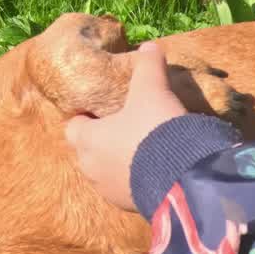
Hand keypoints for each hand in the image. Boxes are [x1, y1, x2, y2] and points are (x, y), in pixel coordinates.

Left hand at [65, 42, 188, 211]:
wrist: (180, 178)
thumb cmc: (154, 130)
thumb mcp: (152, 90)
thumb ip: (148, 66)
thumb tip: (149, 46)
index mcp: (87, 139)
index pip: (73, 126)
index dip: (86, 116)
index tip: (103, 110)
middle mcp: (91, 168)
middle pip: (88, 150)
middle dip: (103, 139)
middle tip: (126, 126)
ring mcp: (109, 191)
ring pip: (106, 172)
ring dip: (119, 161)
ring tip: (144, 148)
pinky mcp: (129, 207)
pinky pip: (126, 189)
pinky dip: (135, 178)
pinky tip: (155, 168)